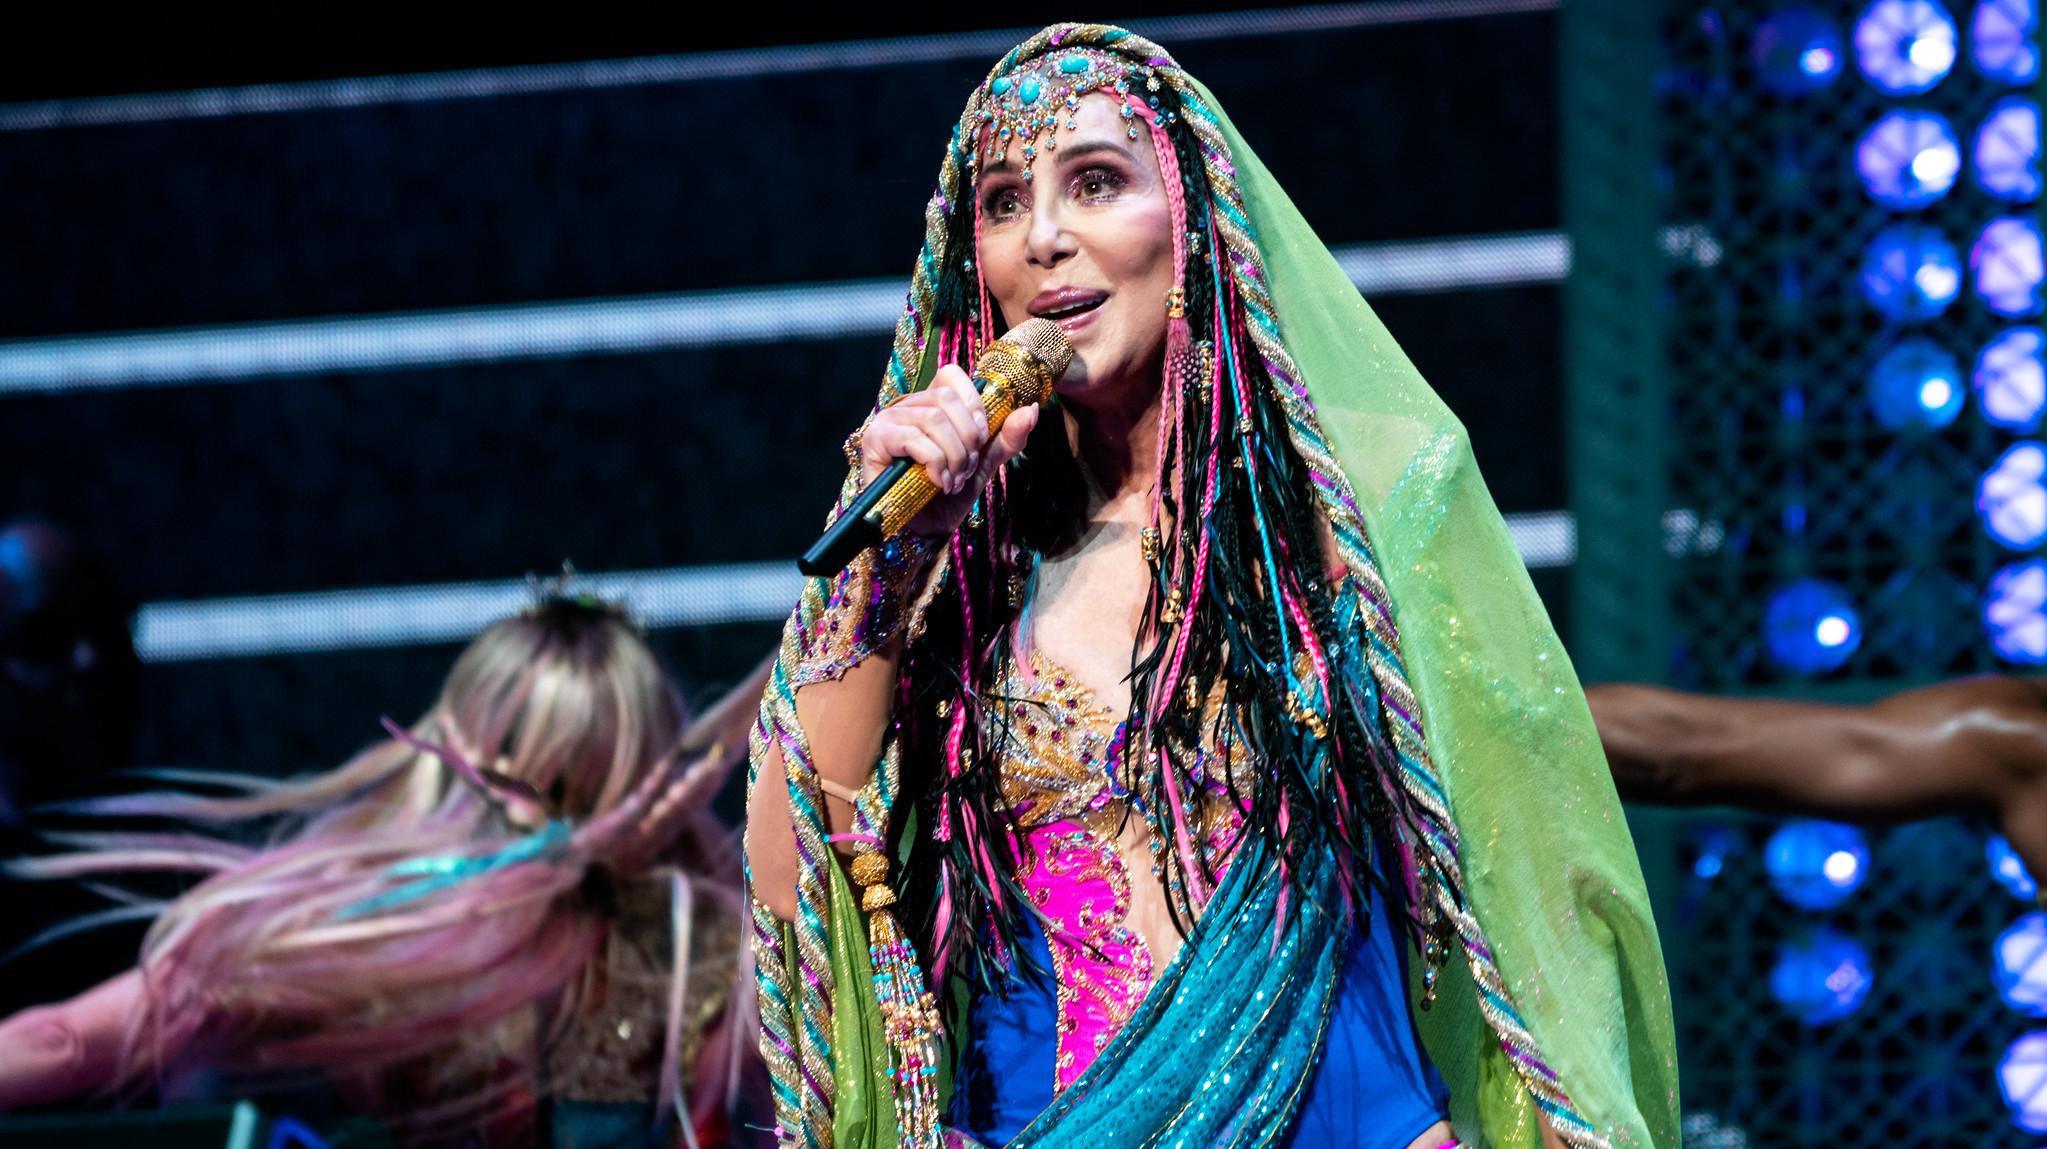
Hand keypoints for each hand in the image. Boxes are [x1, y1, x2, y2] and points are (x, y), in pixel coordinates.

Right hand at [859, 364, 1041, 537]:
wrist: (926, 528)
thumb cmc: (949, 493)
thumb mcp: (984, 462)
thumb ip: (1007, 437)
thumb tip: (1031, 409)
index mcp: (931, 404)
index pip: (952, 375)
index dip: (973, 403)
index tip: (980, 438)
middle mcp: (908, 406)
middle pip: (946, 399)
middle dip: (967, 438)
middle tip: (967, 469)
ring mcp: (889, 420)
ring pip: (933, 419)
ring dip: (953, 455)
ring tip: (954, 480)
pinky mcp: (876, 440)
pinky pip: (913, 438)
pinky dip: (935, 462)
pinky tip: (939, 483)